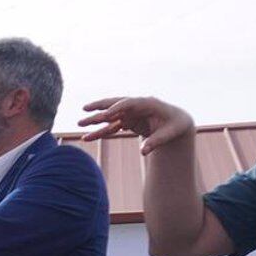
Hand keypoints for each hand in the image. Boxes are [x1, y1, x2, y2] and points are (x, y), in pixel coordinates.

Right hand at [78, 97, 194, 155]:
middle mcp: (136, 107)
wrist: (176, 124)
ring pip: (110, 116)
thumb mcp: (169, 134)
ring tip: (80, 124)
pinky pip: (111, 127)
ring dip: (95, 120)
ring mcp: (131, 114)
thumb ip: (156, 141)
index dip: (117, 108)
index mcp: (148, 103)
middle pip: (115, 104)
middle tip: (84, 109)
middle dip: (99, 107)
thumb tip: (144, 152)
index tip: (105, 114)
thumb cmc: (175, 126)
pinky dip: (100, 132)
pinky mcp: (127, 122)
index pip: (129, 103)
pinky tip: (87, 138)